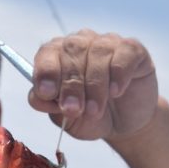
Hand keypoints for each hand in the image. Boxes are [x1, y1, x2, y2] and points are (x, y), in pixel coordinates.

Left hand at [28, 29, 157, 141]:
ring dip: (94, 86)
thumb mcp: (65, 118)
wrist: (122, 124)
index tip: (47, 92)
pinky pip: (122, 55)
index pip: (47, 54)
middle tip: (73, 110)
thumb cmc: (89, 116)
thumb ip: (50, 106)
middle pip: (71, 53)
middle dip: (71, 85)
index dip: (46, 72)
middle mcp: (81, 44)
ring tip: (94, 111)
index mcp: (58, 57)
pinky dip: (118, 75)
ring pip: (97, 53)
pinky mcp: (132, 50)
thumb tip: (37, 97)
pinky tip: (116, 92)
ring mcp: (107, 43)